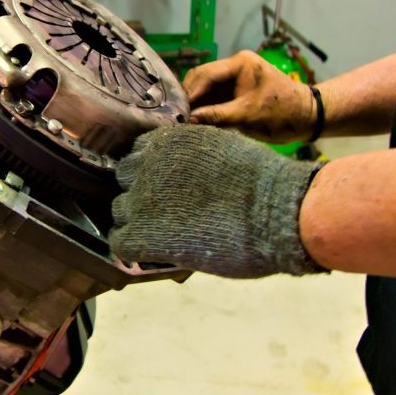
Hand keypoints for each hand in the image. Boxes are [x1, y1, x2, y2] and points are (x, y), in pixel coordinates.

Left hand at [109, 125, 325, 277]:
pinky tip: (152, 253)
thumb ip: (195, 157)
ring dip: (137, 220)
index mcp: (167, 141)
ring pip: (120, 210)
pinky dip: (132, 248)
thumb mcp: (223, 150)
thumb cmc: (263, 183)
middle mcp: (147, 165)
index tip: (165, 186)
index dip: (151, 172)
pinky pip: (120, 242)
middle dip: (142, 193)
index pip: (140, 153)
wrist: (275, 210)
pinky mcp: (142, 234)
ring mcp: (140, 200)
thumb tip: (189, 171)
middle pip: (125, 178)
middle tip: (165, 211)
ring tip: (162, 234)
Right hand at [183, 50, 316, 142]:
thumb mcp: (249, 116)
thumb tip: (190, 120)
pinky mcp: (235, 91)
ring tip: (184, 121)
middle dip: (190, 98)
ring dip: (196, 104)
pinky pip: (213, 97)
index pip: (205, 74)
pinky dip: (205, 108)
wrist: (308, 118)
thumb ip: (218, 116)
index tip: (179, 112)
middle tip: (178, 118)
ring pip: (205, 89)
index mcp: (240, 64)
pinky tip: (196, 121)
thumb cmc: (283, 114)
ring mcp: (234, 78)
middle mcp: (234, 67)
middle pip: (201, 79)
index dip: (190, 93)